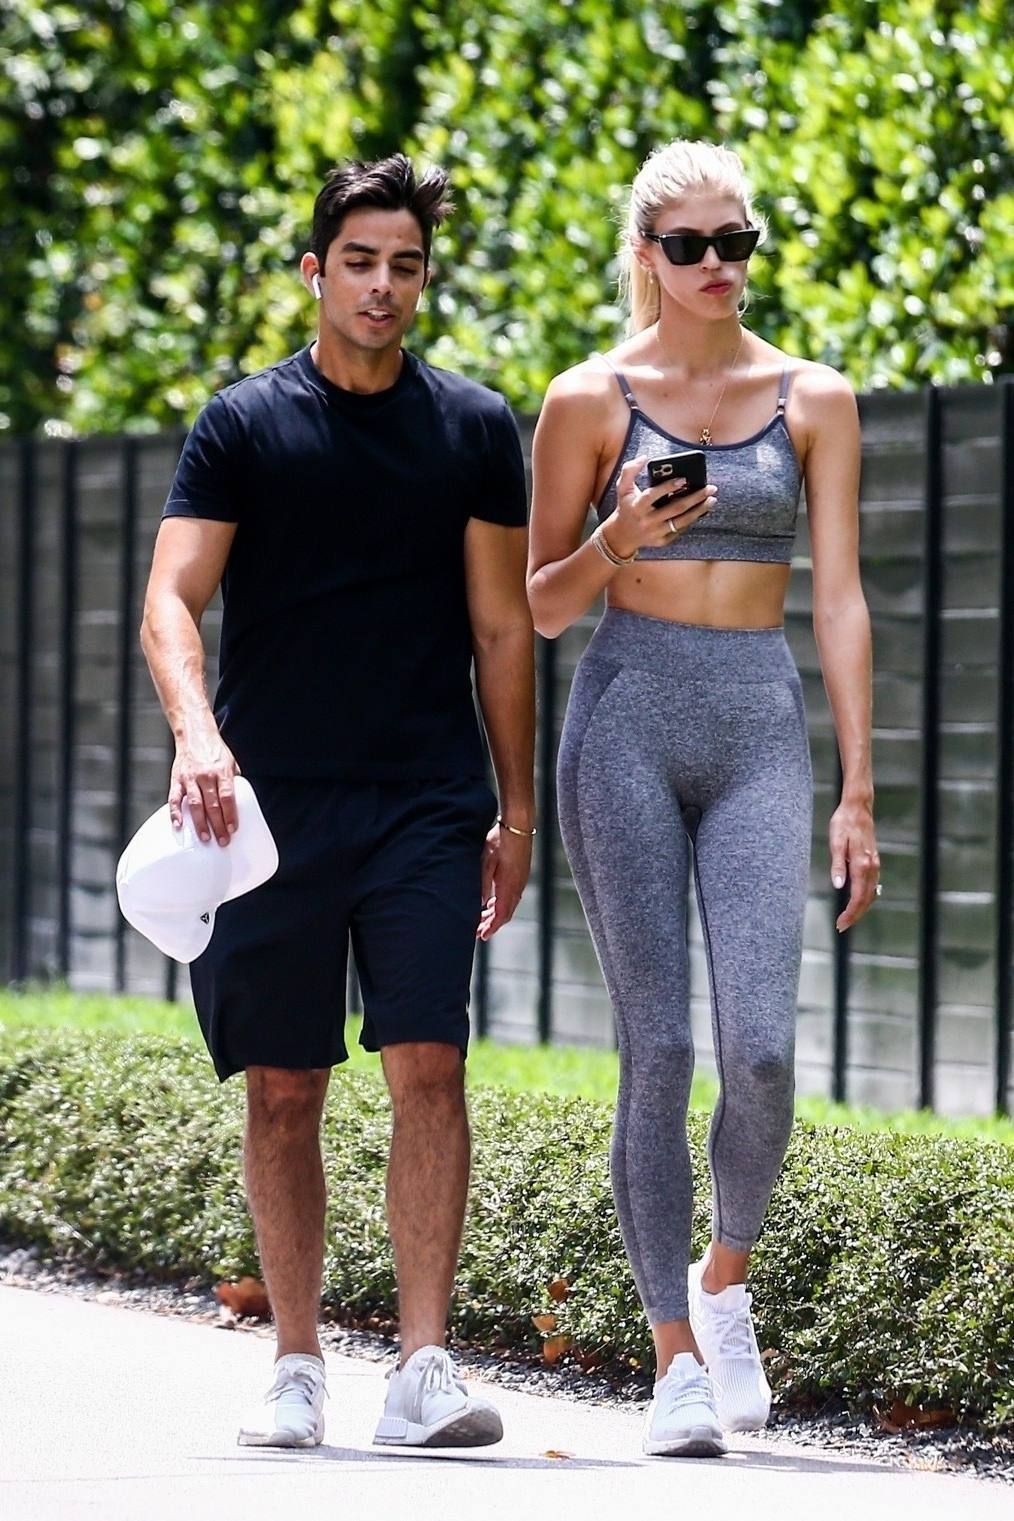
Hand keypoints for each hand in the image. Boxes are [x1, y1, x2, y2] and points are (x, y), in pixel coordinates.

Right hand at [169, 729, 240, 844]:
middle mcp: (206, 775)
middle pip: (213, 804)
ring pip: (195, 804)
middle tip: (222, 841)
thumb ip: (234, 783)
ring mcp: (190, 778)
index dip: (230, 814)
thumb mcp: (231, 763)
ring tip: (205, 838)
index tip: (232, 829)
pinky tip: (178, 825)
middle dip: (218, 825)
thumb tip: (240, 803)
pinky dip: (175, 813)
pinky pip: (175, 798)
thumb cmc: (215, 751)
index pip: (227, 797)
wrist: (194, 734)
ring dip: (200, 823)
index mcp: (222, 771)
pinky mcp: (176, 779)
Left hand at [477, 821, 533, 939]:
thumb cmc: (500, 841)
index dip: (492, 927)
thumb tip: (481, 904)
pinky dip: (501, 904)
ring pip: (509, 905)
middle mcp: (517, 886)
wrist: (518, 826)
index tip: (482, 936)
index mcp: (509, 885)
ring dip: (496, 914)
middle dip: (492, 924)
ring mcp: (521, 881)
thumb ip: (483, 884)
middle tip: (478, 931)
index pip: (501, 914)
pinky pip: (511, 896)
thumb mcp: (486, 862)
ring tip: (482, 919)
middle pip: (506, 913)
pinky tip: (492, 903)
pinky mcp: (520, 875)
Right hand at [603, 454, 717, 558]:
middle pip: (674, 508)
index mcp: (637, 506)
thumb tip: (644, 457)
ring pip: (681, 521)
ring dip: (699, 510)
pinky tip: (702, 511)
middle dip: (695, 498)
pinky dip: (692, 520)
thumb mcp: (622, 488)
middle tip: (710, 488)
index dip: (668, 487)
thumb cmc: (626, 507)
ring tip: (712, 500)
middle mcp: (647, 520)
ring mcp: (655, 532)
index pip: (653, 495)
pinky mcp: (661, 541)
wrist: (622, 536)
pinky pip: (680, 530)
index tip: (684, 479)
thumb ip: (629, 470)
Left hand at [830, 799, 879, 930]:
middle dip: (855, 915)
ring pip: (871, 893)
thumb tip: (838, 886)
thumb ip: (838, 865)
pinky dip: (865, 896)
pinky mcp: (873, 860)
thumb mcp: (836, 842)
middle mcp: (871, 866)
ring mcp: (874, 864)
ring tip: (848, 917)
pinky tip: (857, 900)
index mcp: (861, 864)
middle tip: (842, 926)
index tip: (841, 923)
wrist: (858, 808)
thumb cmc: (844, 823)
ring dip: (861, 907)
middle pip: (867, 899)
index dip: (850, 912)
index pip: (858, 896)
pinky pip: (872, 885)